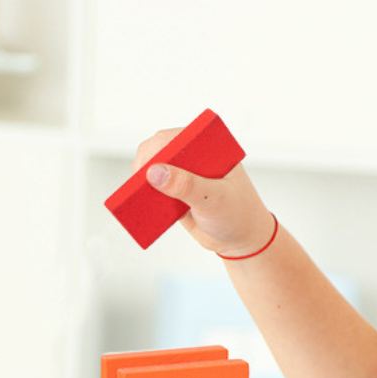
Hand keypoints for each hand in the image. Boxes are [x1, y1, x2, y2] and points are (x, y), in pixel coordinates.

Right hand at [133, 127, 275, 256]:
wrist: (241, 239)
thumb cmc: (237, 213)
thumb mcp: (214, 199)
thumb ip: (186, 185)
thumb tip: (155, 172)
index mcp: (207, 146)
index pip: (174, 138)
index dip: (156, 149)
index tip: (146, 168)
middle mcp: (192, 155)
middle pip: (157, 152)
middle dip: (145, 168)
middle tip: (138, 186)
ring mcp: (181, 174)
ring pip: (152, 172)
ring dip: (141, 184)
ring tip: (135, 199)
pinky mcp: (174, 194)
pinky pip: (153, 193)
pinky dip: (145, 200)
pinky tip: (139, 209)